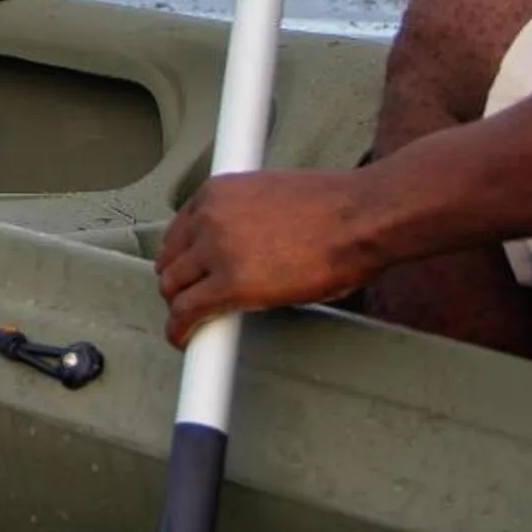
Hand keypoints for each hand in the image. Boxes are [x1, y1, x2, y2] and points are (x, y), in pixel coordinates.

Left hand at [155, 169, 383, 346]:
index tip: (187, 276)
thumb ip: (245, 218)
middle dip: (178, 285)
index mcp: (217, 192)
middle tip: (192, 303)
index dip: (181, 260)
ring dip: (179, 309)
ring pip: (173, 288)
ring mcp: (216, 249)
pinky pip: (186, 313)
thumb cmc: (335, 210)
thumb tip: (244, 247)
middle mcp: (208, 217)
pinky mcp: (231, 284)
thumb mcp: (272, 198)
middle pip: (170, 261)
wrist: (362, 217)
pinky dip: (179, 331)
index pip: (177, 232)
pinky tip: (184, 340)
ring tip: (193, 325)